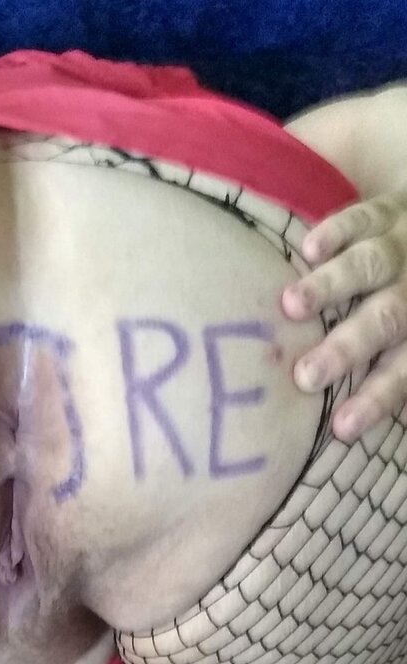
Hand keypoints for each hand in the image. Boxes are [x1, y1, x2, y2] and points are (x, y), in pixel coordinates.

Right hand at [281, 190, 406, 441]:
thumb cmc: (404, 309)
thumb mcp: (406, 345)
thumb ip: (387, 374)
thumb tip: (338, 428)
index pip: (401, 372)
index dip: (374, 400)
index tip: (339, 429)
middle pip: (385, 320)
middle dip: (345, 349)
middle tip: (305, 376)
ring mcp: (400, 246)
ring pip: (369, 266)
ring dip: (330, 287)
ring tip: (292, 306)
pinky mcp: (385, 210)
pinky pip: (361, 216)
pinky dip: (336, 232)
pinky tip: (308, 251)